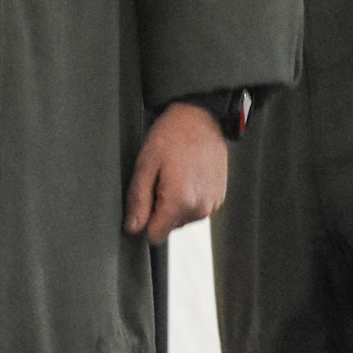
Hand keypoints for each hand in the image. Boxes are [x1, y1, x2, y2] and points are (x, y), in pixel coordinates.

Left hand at [124, 101, 227, 243]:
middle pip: (169, 226)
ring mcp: (212, 204)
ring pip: (183, 218)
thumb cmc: (173, 134)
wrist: (201, 117)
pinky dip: (190, 197)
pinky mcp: (219, 197)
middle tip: (161, 178)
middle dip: (161, 208)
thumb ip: (138, 199)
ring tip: (176, 173)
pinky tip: (188, 174)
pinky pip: (197, 208)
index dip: (145, 219)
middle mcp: (200, 208)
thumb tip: (133, 227)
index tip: (146, 197)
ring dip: (176, 203)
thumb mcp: (146, 163)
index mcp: (180, 201)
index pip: (155, 235)